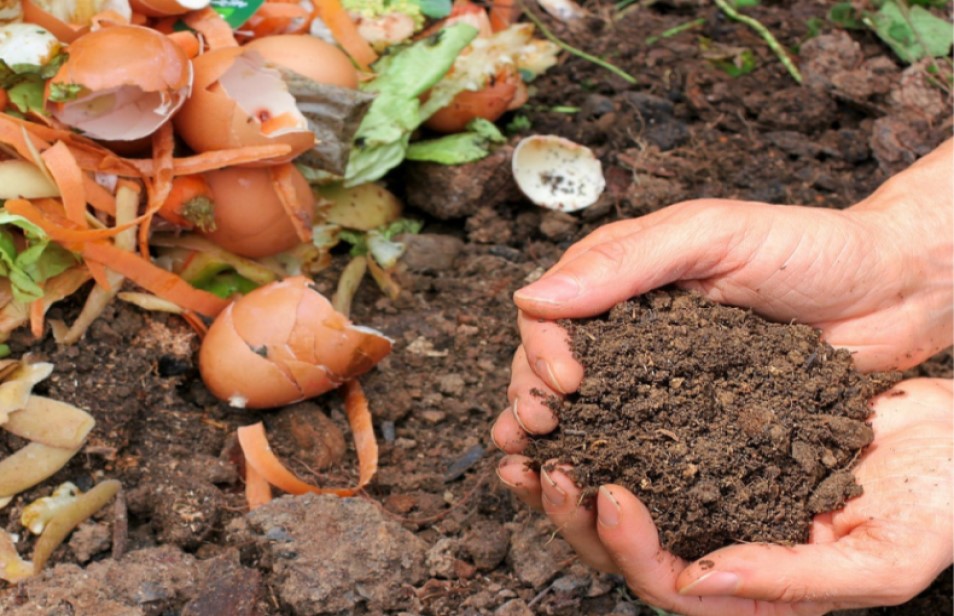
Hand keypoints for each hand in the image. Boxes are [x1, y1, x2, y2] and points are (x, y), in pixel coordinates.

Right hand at [492, 138, 952, 449]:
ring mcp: (660, 378)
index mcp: (622, 279)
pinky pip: (642, 444)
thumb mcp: (713, 234)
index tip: (565, 384)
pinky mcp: (694, 421)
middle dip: (533, 401)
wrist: (890, 292)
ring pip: (588, 412)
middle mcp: (630, 331)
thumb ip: (625, 262)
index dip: (542, 350)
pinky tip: (594, 488)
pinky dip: (610, 466)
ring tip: (539, 473)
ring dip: (555, 442)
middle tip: (537, 434)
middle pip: (554, 368)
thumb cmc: (808, 248)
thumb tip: (531, 297)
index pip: (552, 315)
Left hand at [498, 378, 952, 614]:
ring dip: (574, 470)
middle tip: (548, 465)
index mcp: (753, 589)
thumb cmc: (940, 505)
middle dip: (576, 513)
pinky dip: (607, 427)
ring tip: (532, 437)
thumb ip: (793, 582)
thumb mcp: (884, 558)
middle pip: (626, 548)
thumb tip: (692, 582)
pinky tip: (580, 399)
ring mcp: (712, 498)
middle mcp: (721, 547)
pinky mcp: (711, 449)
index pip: (667, 585)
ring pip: (622, 498)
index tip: (607, 492)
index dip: (628, 547)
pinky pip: (644, 445)